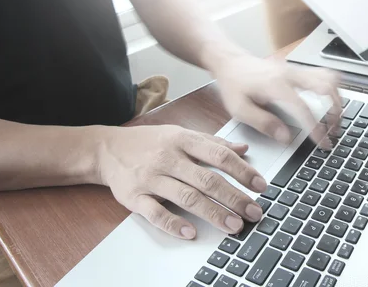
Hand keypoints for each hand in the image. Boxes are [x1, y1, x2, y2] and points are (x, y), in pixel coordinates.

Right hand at [97, 125, 267, 238]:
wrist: (107, 148)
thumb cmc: (150, 142)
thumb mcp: (181, 134)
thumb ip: (213, 143)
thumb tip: (243, 150)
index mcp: (183, 140)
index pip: (219, 155)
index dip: (243, 171)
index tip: (261, 186)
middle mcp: (169, 158)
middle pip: (207, 179)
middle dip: (234, 197)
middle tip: (254, 212)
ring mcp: (151, 178)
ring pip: (186, 197)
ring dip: (212, 213)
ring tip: (233, 226)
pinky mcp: (134, 197)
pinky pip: (155, 213)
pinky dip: (173, 223)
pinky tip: (190, 233)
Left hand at [213, 55, 341, 143]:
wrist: (232, 63)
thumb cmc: (235, 85)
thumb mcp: (240, 109)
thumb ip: (264, 123)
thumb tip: (286, 137)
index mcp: (276, 86)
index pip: (303, 107)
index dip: (315, 127)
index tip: (323, 141)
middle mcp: (290, 74)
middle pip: (325, 87)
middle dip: (335, 111)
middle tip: (334, 130)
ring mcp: (296, 69)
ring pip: (329, 78)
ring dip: (337, 98)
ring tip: (336, 118)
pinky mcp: (299, 69)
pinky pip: (324, 74)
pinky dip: (332, 88)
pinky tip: (331, 101)